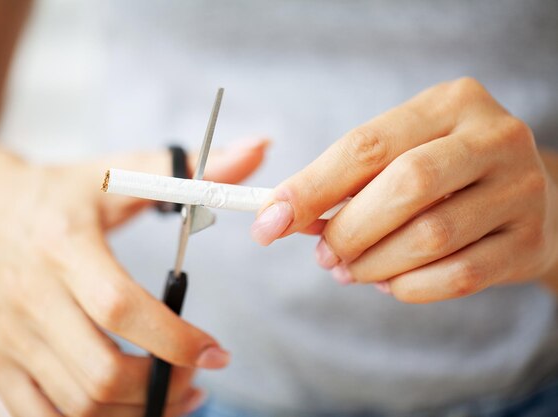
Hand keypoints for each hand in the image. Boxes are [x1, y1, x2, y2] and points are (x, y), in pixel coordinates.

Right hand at [0, 136, 268, 416]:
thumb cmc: (54, 195)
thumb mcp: (114, 173)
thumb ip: (188, 170)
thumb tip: (258, 151)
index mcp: (64, 248)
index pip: (121, 309)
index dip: (175, 339)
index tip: (218, 352)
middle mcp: (31, 299)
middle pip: (101, 372)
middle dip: (162, 387)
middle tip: (199, 376)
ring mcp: (9, 338)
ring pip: (77, 404)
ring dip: (137, 411)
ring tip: (176, 393)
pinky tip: (128, 408)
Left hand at [251, 77, 557, 302]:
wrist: (526, 199)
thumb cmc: (443, 174)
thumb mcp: (400, 153)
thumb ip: (345, 178)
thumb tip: (281, 214)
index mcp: (449, 104)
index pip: (366, 145)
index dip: (311, 187)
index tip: (269, 221)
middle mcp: (493, 138)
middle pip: (405, 186)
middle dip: (349, 230)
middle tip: (323, 254)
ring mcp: (520, 190)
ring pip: (430, 237)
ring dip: (374, 264)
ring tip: (351, 270)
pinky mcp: (529, 242)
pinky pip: (458, 276)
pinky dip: (409, 287)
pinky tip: (390, 283)